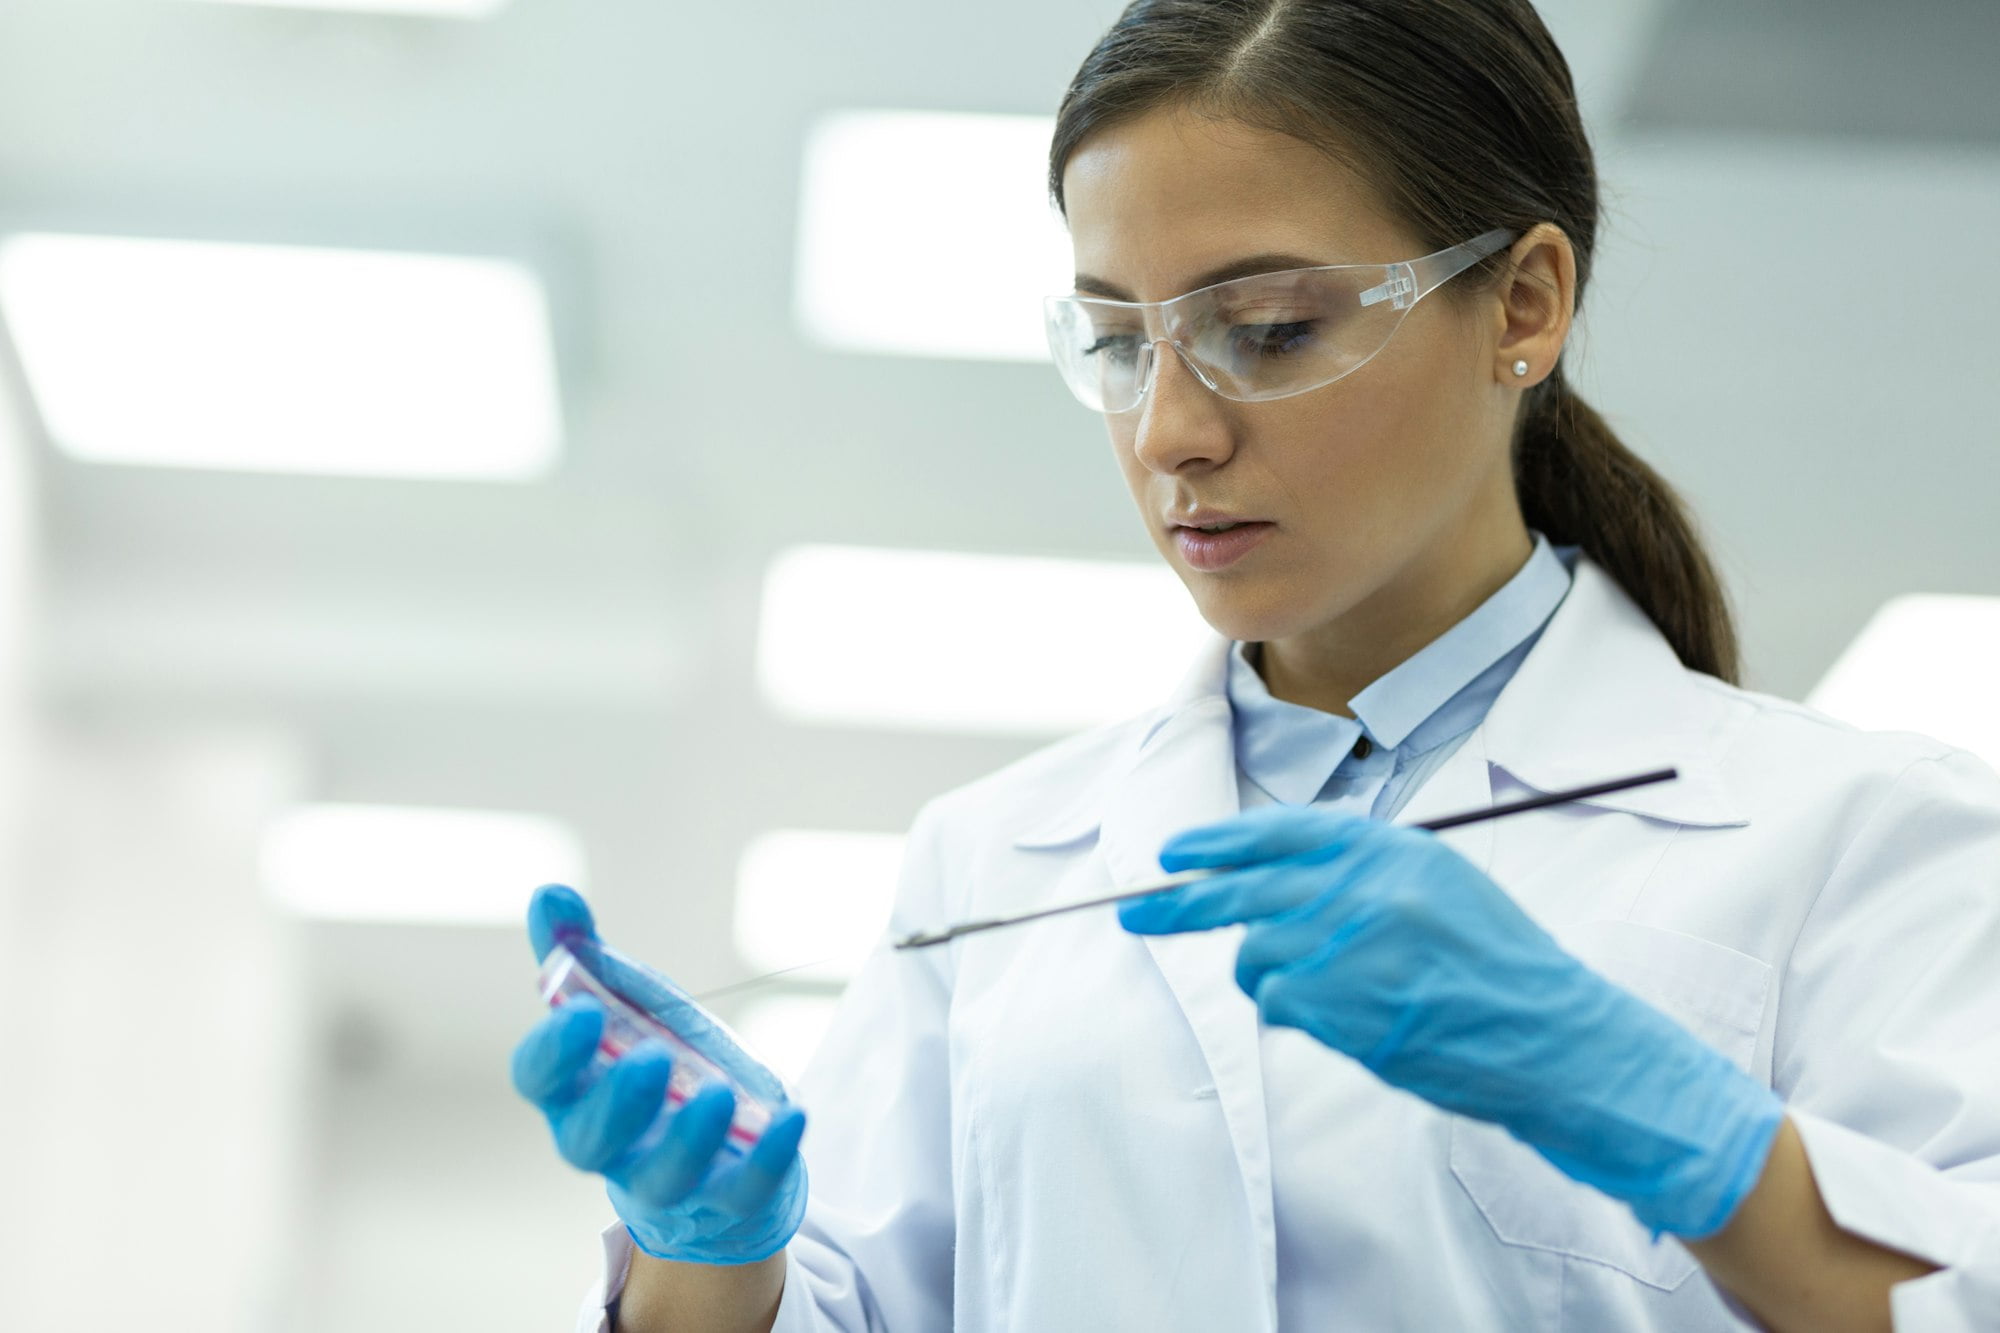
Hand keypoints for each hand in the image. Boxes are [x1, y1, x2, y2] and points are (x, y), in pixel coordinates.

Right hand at [511, 884, 808, 1263]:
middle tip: (651, 1059)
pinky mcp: (726, 1196)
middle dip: (617, 1103)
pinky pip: (743, 1190)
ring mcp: (666, 1177)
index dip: (554, 1050)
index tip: (583, 1012)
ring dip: (688, 1139)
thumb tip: (550, 894)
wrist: (714, 1139)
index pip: (538, 1078)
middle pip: (590, 1141)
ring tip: (719, 1095)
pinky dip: (767, 1159)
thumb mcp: (622, 1002)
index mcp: (570, 1090)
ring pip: (663, 1177)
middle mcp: (607, 1143)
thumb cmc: (651, 1058)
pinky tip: (792, 1116)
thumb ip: (582, 956)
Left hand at [1118, 805, 1783, 1238]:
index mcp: (1390, 850)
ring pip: (1256, 958)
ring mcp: (1354, 952)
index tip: (1175, 854)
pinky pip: (1284, 1006)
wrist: (1552, 1035)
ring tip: (1336, 990)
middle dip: (1179, 903)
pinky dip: (1300, 1014)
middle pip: (1241, 892)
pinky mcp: (1349, 1010)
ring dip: (1273, 976)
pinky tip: (1352, 1018)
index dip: (1219, 844)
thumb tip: (1264, 878)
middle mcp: (1366, 890)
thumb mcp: (1435, 883)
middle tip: (1133, 912)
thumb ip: (1357, 870)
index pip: (1281, 832)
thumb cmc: (1493, 962)